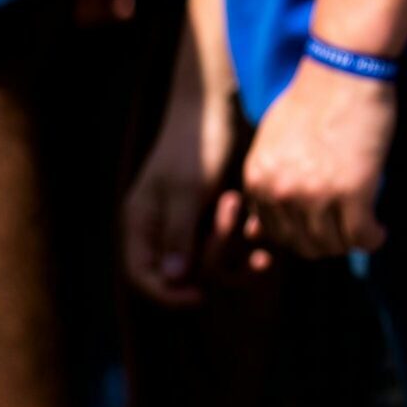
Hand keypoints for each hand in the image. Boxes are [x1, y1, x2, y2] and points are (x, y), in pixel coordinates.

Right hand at [123, 53, 249, 304]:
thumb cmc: (198, 143)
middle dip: (214, 255)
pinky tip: (263, 229)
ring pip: (214, 266)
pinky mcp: (222, 219)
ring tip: (253, 220)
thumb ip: (178, 234)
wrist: (224, 110)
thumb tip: (173, 278)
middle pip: (186, 275)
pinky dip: (249, 243)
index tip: (200, 296)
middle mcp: (166, 229)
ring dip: (236, 251)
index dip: (167, 294)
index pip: (143, 276)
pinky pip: (235, 249)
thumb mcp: (188, 188)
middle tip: (232, 209)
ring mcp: (195, 225)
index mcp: (143, 223)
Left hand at [241, 54, 394, 259]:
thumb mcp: (272, 140)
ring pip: (332, 244)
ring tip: (365, 232)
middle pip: (303, 244)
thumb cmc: (313, 97)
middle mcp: (280, 192)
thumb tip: (264, 216)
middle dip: (326, 244)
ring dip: (350, 244)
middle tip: (346, 233)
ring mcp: (316, 194)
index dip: (301, 234)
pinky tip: (379, 232)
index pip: (274, 232)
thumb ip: (269, 176)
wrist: (344, 71)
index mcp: (258, 179)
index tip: (321, 228)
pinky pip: (361, 235)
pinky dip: (372, 239)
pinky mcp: (353, 191)